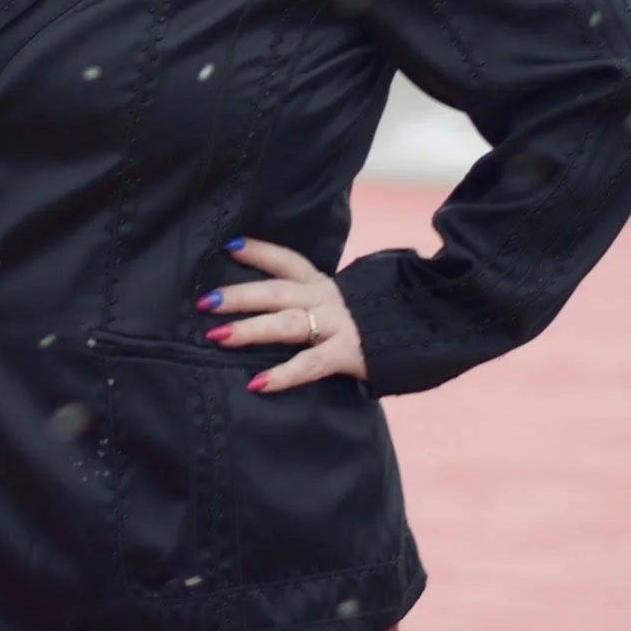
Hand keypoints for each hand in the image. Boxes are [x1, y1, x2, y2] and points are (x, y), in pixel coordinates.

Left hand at [196, 236, 367, 393]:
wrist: (424, 330)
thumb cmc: (377, 322)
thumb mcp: (345, 303)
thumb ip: (317, 303)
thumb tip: (278, 307)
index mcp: (324, 285)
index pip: (288, 261)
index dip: (259, 251)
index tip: (229, 246)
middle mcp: (327, 299)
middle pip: (276, 291)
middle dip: (239, 295)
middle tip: (206, 301)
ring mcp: (337, 325)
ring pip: (286, 323)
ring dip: (249, 329)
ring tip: (217, 337)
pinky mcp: (348, 353)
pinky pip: (310, 364)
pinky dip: (283, 375)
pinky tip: (257, 384)